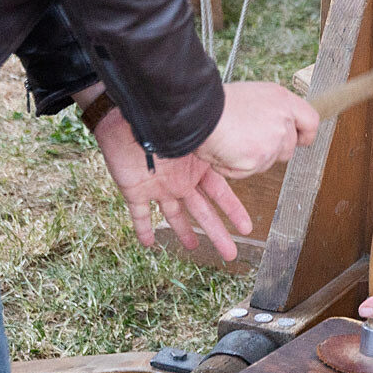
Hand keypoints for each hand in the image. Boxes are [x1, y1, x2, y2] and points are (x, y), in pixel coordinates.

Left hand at [95, 107, 252, 260]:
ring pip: (175, 215)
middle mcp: (182, 180)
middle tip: (230, 254)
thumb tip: (238, 147)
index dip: (234, 212)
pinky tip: (148, 243)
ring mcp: (159, 187)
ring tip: (193, 248)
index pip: (221, 195)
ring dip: (184, 233)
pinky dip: (143, 229)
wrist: (125, 118)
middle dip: (217, 233)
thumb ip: (210, 148)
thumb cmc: (161, 121)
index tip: (247, 229)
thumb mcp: (193, 136)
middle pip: (202, 212)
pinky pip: (139, 215)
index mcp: (198, 168)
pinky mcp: (135, 190)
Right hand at [194, 82, 318, 178]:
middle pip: (289, 148)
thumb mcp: (252, 96)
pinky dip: (233, 167)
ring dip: (251, 159)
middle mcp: (283, 120)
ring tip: (231, 143)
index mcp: (282, 100)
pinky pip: (247, 171)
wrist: (199, 113)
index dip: (306, 134)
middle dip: (271, 152)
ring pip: (267, 162)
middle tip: (249, 144)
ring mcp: (273, 141)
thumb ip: (270, 111)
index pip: (311, 121)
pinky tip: (224, 151)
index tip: (301, 140)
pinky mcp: (259, 158)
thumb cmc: (216, 103)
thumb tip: (275, 124)